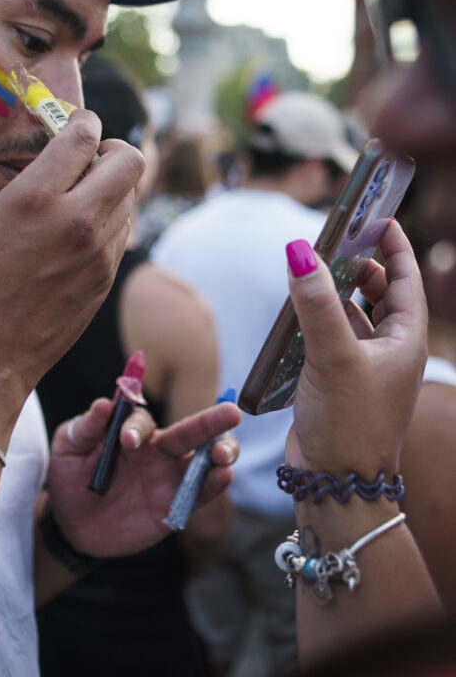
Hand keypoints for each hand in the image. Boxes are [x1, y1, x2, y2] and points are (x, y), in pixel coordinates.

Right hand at [0, 113, 144, 398]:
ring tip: (81, 198)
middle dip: (114, 150)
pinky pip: (121, 231)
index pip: (83, 137)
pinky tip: (80, 232)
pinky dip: (109, 220)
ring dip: (112, 187)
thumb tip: (57, 162)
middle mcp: (75, 222)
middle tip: (91, 160)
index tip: (79, 125)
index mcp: (35, 199)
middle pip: (130, 161)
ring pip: (131, 196)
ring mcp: (97, 253)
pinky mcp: (104, 279)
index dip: (84, 122)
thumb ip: (27, 184)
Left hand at [46, 398, 239, 557]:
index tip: (126, 442)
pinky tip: (225, 475)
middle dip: (211, 421)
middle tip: (230, 413)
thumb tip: (103, 404)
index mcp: (132, 433)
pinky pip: (200, 494)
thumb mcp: (68, 449)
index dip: (136, 428)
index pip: (142, 423)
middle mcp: (157, 451)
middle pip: (189, 431)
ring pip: (205, 460)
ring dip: (222, 450)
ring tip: (225, 452)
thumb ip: (86, 428)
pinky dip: (214, 484)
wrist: (73, 527)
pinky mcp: (175, 507)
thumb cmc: (70, 479)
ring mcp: (169, 478)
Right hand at [287, 220, 427, 475]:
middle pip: (380, 292)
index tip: (375, 216)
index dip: (393, 245)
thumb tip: (300, 251)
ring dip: (334, 292)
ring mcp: (366, 366)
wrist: (336, 485)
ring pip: (354, 314)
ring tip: (311, 272)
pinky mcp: (340, 380)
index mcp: (405, 340)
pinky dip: (317, 320)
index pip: (404, 279)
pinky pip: (332, 337)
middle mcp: (390, 350)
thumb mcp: (333, 356)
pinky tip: (296, 314)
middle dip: (359, 265)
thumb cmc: (349, 424)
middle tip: (333, 241)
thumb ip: (316, 303)